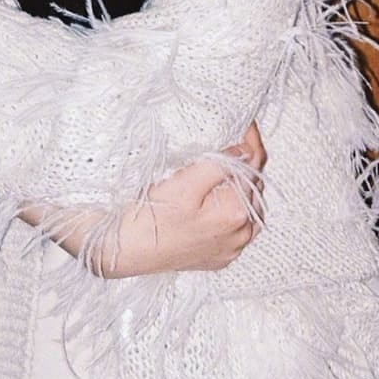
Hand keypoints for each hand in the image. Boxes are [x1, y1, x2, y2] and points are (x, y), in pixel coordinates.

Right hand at [19, 120, 266, 278]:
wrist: (124, 250)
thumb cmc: (152, 216)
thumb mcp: (185, 183)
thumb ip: (220, 165)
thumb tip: (246, 149)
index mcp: (236, 213)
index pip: (254, 167)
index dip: (250, 140)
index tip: (245, 122)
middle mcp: (240, 235)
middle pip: (253, 187)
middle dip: (245, 162)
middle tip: (234, 138)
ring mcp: (230, 248)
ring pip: (247, 207)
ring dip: (240, 185)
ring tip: (227, 164)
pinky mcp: (218, 256)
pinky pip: (236, 226)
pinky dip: (232, 207)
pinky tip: (218, 197)